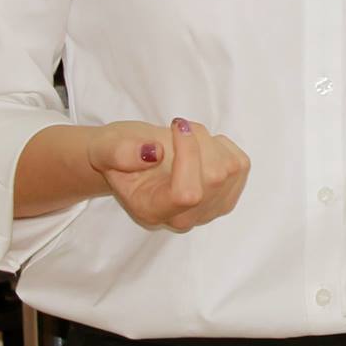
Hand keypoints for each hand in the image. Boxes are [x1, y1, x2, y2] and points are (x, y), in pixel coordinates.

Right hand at [85, 117, 252, 231]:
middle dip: (200, 140)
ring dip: (211, 141)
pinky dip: (223, 146)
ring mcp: (210, 209)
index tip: (176, 126)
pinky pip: (240, 164)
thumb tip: (153, 153)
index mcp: (152, 210)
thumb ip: (119, 152)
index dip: (189, 154)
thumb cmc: (117, 153)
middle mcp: (184, 218)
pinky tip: (201, 148)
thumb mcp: (106, 147)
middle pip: (214, 178)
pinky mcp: (228, 195)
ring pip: (230, 168)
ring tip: (185, 137)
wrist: (133, 158)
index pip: (187, 194)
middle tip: (177, 127)